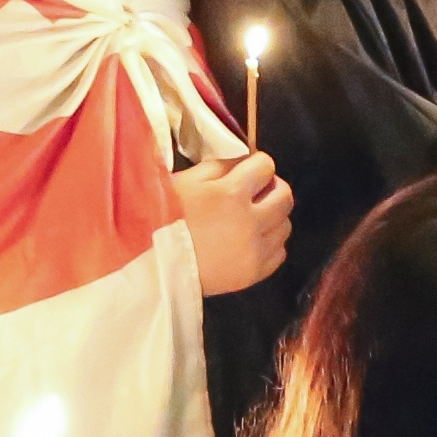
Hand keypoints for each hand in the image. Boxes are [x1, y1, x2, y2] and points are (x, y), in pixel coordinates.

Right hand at [173, 149, 290, 295]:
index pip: (266, 166)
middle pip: (284, 196)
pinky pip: (279, 253)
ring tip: (253, 219)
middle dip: (273, 188)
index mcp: (231, 193)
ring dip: (273, 217)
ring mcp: (254, 251)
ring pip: (285, 225)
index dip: (257, 165)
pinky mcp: (253, 274)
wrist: (151, 265)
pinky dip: (270, 243)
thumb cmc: (162, 218)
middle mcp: (250, 221)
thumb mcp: (185, 181)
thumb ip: (219, 167)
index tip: (249, 170)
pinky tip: (252, 241)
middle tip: (258, 192)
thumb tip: (243, 162)